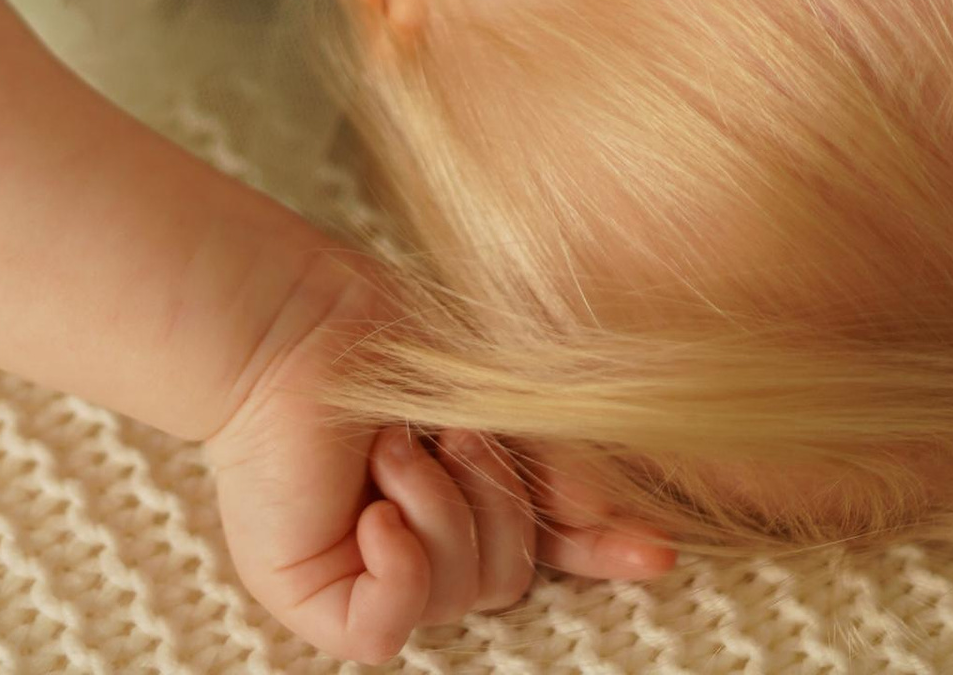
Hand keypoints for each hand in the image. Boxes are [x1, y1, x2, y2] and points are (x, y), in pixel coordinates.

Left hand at [205, 290, 673, 664]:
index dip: (601, 552)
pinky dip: (398, 565)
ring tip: (388, 447)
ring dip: (437, 506)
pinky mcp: (319, 597)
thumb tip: (603, 516)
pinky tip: (377, 513)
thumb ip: (549, 458)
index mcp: (464, 487)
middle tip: (450, 433)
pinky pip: (387, 628)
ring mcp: (371, 570)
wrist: (294, 325)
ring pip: (458, 593)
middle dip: (495, 499)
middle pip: (509, 574)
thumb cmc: (380, 336)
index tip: (658, 554)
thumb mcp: (492, 392)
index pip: (543, 540)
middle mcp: (420, 537)